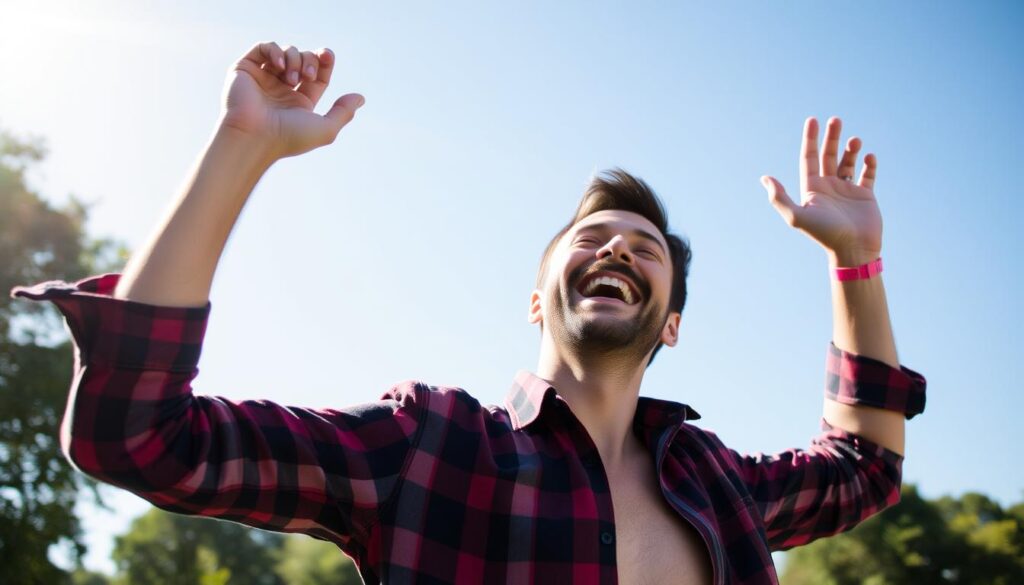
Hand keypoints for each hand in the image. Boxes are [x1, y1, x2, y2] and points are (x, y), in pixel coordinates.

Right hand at [219, 41, 364, 159]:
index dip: (324, 62)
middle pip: (303, 59)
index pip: (317, 74)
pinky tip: (280, 64)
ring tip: (291, 77)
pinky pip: (262, 47)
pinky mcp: (244, 70)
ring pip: (285, 52)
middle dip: (310, 61)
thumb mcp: (325, 129)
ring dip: (294, 58)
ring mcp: (263, 79)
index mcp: (299, 103)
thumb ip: (343, 112)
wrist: (254, 137)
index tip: (327, 55)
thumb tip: (360, 97)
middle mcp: (281, 90)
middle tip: (306, 75)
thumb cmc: (289, 137)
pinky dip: (274, 50)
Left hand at [761, 117, 882, 264]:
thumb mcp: (797, 216)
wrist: (852, 250)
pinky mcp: (866, 196)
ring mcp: (847, 190)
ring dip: (851, 149)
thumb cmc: (824, 233)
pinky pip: (868, 175)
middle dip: (831, 137)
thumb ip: (779, 197)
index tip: (812, 120)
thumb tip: (764, 178)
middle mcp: (828, 187)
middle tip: (836, 119)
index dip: (810, 139)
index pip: (809, 158)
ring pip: (848, 162)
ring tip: (855, 140)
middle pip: (828, 155)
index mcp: (812, 188)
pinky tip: (869, 156)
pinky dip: (869, 164)